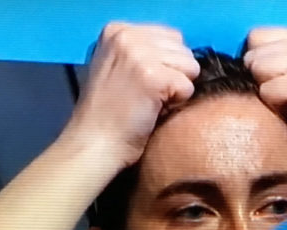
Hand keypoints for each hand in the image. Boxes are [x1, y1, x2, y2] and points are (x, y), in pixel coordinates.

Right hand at [61, 23, 199, 168]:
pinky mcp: (153, 76)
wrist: (96, 143)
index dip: (167, 66)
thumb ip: (144, 54)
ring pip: (190, 67)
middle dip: (174, 76)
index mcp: (118, 30)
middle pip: (183, 50)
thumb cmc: (109, 116)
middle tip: (148, 97)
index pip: (172, 37)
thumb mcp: (117, 68)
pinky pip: (187, 87)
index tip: (144, 84)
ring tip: (151, 104)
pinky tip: (154, 112)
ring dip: (177, 90)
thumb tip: (181, 56)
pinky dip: (176, 104)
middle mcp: (128, 35)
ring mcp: (140, 54)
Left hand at [244, 27, 286, 179]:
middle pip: (254, 54)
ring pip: (258, 70)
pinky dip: (276, 111)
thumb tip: (238, 65)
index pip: (256, 37)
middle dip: (263, 83)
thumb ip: (274, 63)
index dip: (259, 66)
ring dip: (269, 97)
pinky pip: (268, 92)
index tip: (284, 88)